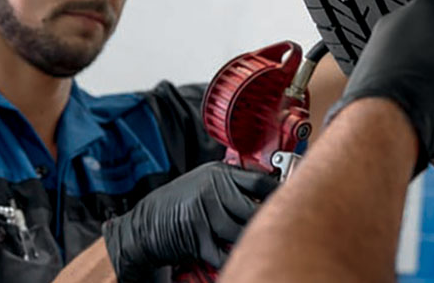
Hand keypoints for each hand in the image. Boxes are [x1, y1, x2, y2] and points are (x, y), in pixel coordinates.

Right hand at [102, 161, 276, 280]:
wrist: (143, 223)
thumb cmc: (179, 202)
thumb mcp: (205, 181)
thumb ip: (233, 184)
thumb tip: (268, 189)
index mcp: (219, 175)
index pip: (259, 181)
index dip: (278, 192)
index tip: (290, 199)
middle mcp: (213, 192)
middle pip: (254, 209)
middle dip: (266, 221)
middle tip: (277, 226)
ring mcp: (204, 215)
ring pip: (240, 232)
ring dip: (251, 240)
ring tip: (260, 242)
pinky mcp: (196, 238)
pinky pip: (223, 252)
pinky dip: (233, 257)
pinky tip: (240, 256)